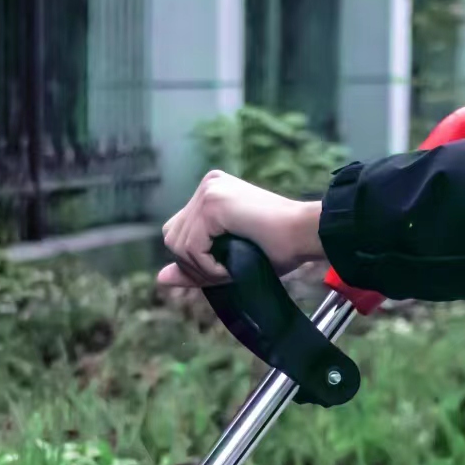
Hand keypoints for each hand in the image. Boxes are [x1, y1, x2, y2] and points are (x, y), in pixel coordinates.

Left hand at [156, 170, 325, 290]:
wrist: (304, 234)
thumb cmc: (276, 247)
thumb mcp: (226, 259)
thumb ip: (193, 266)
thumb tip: (160, 278)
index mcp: (211, 191)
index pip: (177, 233)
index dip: (193, 261)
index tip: (220, 271)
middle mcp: (207, 185)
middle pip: (172, 238)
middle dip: (193, 266)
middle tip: (224, 274)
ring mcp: (208, 192)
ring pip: (178, 245)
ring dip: (202, 269)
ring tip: (230, 270)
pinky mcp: (212, 204)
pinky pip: (191, 248)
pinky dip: (208, 267)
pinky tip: (230, 266)